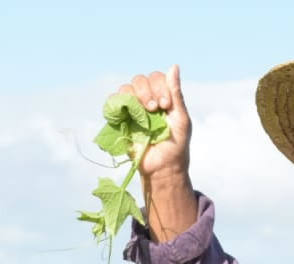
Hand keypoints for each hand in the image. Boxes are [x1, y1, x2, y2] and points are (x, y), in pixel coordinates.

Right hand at [116, 65, 190, 180]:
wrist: (162, 167)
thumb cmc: (176, 145)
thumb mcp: (181, 117)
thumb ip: (176, 93)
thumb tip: (174, 65)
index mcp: (161, 97)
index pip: (156, 78)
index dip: (160, 86)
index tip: (165, 105)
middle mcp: (146, 100)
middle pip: (140, 79)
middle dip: (147, 91)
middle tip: (155, 108)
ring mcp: (132, 110)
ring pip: (126, 88)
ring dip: (135, 96)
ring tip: (145, 112)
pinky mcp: (120, 120)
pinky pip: (113, 102)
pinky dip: (118, 102)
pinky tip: (129, 113)